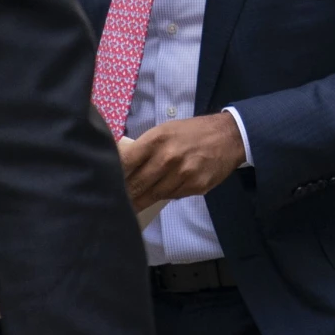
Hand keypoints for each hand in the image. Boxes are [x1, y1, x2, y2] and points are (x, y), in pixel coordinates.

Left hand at [119, 112, 245, 210]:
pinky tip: (166, 189)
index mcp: (157, 140)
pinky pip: (173, 196)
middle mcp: (169, 158)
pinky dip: (166, 194)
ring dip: (143, 199)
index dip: (112, 177)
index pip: (125, 164)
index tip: (103, 185)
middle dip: (124, 195)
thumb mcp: (165, 131)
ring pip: (153, 195)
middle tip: (112, 203)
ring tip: (134, 202)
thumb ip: (142, 148)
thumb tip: (117, 165)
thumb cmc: (192, 132)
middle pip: (136, 185)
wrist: (231, 135)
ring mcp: (183, 174)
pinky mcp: (196, 186)